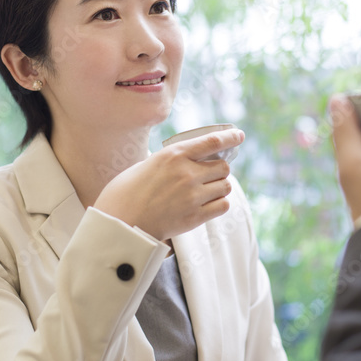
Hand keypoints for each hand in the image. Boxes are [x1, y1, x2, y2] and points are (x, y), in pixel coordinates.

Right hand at [93, 129, 244, 240]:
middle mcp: (187, 173)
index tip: (239, 136)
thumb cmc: (126, 193)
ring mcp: (193, 195)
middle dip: (218, 170)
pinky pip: (223, 205)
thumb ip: (170, 160)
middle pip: (223, 166)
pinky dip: (219, 204)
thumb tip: (190, 159)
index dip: (230, 138)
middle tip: (208, 176)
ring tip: (205, 192)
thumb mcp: (146, 164)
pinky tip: (207, 205)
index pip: (212, 141)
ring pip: (226, 186)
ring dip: (219, 188)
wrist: (120, 224)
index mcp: (173, 155)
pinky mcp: (195, 216)